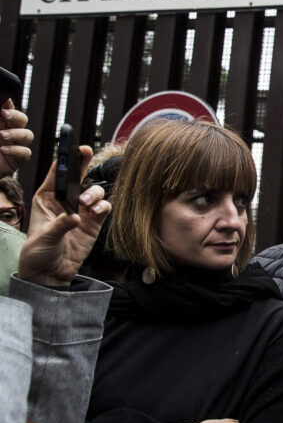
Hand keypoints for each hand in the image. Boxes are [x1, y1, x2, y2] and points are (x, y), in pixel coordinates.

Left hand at [0, 99, 32, 177]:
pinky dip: (16, 150)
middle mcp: (10, 133)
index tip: (4, 103)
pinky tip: (3, 149)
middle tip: (4, 114)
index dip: (10, 106)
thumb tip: (3, 102)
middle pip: (22, 120)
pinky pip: (25, 153)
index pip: (10, 110)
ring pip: (28, 135)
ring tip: (2, 135)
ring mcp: (15, 145)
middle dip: (16, 116)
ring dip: (16, 134)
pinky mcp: (18, 159)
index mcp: (1, 123)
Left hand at [17, 145, 110, 286]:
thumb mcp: (44, 237)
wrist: (50, 273)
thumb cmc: (38, 253)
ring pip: (94, 191)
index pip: (57, 175)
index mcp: (46, 199)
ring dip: (94, 193)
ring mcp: (81, 212)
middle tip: (87, 152)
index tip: (73, 148)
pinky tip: (97, 211)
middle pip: (78, 177)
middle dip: (83, 164)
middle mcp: (65, 202)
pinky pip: (104, 208)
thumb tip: (75, 217)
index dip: (65, 161)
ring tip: (88, 204)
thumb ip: (60, 225)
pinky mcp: (94, 223)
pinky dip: (103, 207)